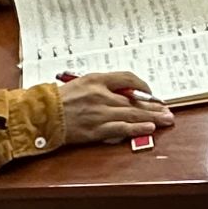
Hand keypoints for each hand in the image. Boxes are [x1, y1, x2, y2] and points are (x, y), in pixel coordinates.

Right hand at [57, 73, 174, 144]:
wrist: (39, 115)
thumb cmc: (58, 100)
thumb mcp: (81, 82)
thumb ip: (103, 85)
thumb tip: (126, 92)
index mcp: (96, 79)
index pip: (127, 78)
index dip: (143, 86)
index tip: (151, 94)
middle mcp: (100, 95)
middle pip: (134, 100)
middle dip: (154, 106)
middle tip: (168, 110)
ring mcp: (98, 113)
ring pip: (131, 114)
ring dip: (151, 118)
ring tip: (166, 119)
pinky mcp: (94, 130)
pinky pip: (120, 129)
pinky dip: (136, 129)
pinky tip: (148, 129)